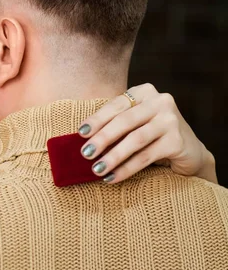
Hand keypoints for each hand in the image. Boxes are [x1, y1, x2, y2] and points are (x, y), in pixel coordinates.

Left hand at [78, 83, 216, 183]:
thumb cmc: (150, 135)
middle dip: (102, 138)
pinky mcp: (178, 141)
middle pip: (125, 121)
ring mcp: (171, 120)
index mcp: (144, 92)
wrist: (188, 151)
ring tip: (97, 169)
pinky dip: (127, 169)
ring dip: (113, 156)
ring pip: (136, 139)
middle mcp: (161, 101)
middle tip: (85, 154)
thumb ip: (113, 124)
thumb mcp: (133, 124)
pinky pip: (146, 156)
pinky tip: (112, 178)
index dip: (97, 119)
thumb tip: (82, 141)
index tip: (80, 133)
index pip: (116, 105)